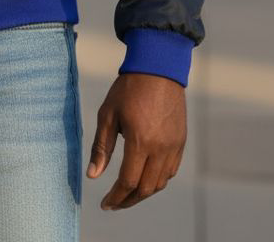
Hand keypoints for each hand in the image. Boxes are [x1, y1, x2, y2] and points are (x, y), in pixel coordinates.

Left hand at [86, 71, 185, 210]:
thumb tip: (93, 176)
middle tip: (114, 203)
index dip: (116, 197)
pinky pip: (170, 170)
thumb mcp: (108, 114)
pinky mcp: (180, 141)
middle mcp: (160, 148)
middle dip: (129, 200)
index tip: (105, 204)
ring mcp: (174, 146)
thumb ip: (101, 147)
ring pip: (160, 183)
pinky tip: (144, 177)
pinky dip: (157, 180)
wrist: (158, 68)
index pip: (128, 182)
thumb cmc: (128, 89)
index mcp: (140, 142)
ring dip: (143, 192)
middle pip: (146, 189)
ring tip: (127, 192)